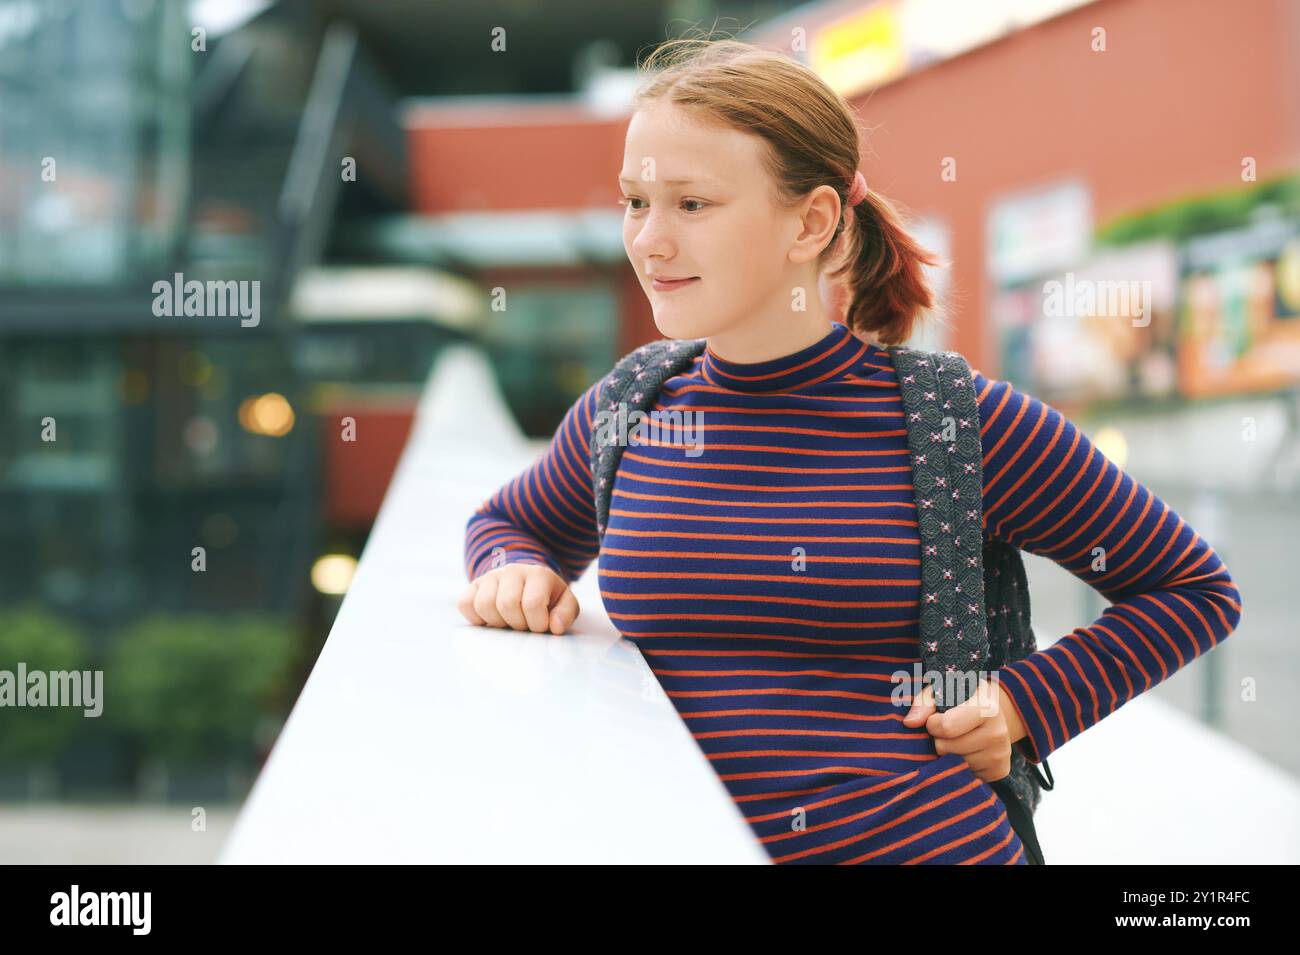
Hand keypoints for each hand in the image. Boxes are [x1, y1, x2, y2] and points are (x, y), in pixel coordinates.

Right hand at [457, 563, 579, 634]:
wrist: (528, 583)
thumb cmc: (548, 598)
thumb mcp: (564, 603)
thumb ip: (566, 614)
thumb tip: (555, 627)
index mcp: (538, 574)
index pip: (533, 604)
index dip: (537, 623)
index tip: (541, 626)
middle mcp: (512, 570)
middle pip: (506, 604)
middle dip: (517, 624)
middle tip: (524, 625)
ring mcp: (491, 576)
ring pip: (484, 605)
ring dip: (497, 622)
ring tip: (508, 622)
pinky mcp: (474, 585)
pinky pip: (465, 604)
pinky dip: (476, 618)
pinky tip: (491, 619)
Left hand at [902, 677, 1025, 782]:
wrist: (992, 715)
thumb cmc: (961, 700)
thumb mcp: (942, 692)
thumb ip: (923, 703)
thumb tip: (909, 723)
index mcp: (986, 707)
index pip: (946, 727)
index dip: (932, 724)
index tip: (935, 719)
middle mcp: (998, 732)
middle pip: (946, 748)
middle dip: (939, 740)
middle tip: (947, 732)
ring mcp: (1000, 755)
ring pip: (954, 764)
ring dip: (948, 755)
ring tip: (957, 741)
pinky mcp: (999, 772)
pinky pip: (965, 776)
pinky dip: (959, 766)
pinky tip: (966, 753)